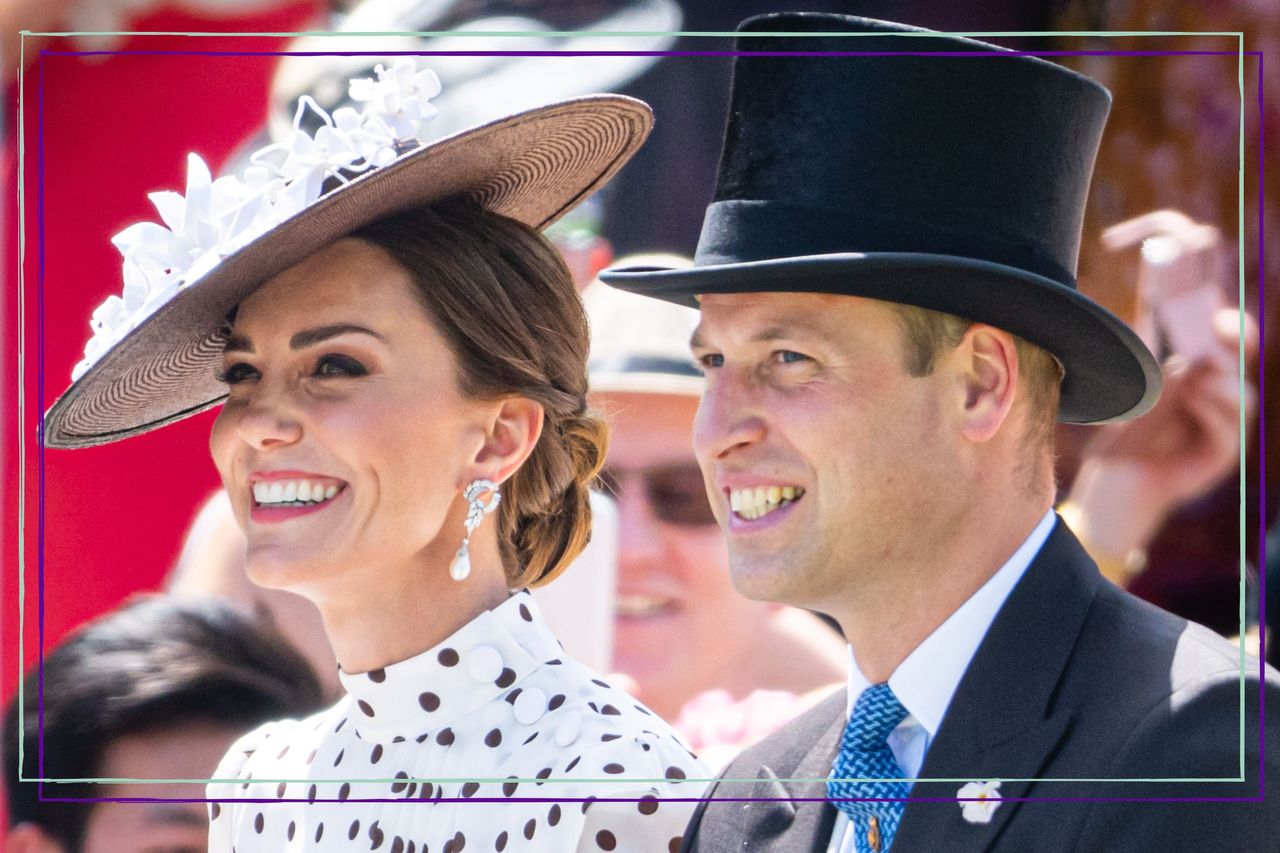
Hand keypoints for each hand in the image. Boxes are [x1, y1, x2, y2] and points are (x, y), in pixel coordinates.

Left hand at [1064, 307, 1255, 580]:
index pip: (1231, 352)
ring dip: (1221, 384)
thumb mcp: (1136, 401)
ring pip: (1244, 400)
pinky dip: (1213, 413)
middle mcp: (1217, 405)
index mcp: (1201, 384)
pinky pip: (1228, 433)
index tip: (1220, 316)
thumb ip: (1160, 382)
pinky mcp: (1217, 458)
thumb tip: (1184, 360)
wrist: (1112, 482)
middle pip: (1239, 371)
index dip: (1234, 332)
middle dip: (1227, 355)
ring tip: (1193, 377)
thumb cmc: (1122, 438)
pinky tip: (1192, 399)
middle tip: (1205, 349)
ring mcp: (1221, 431)